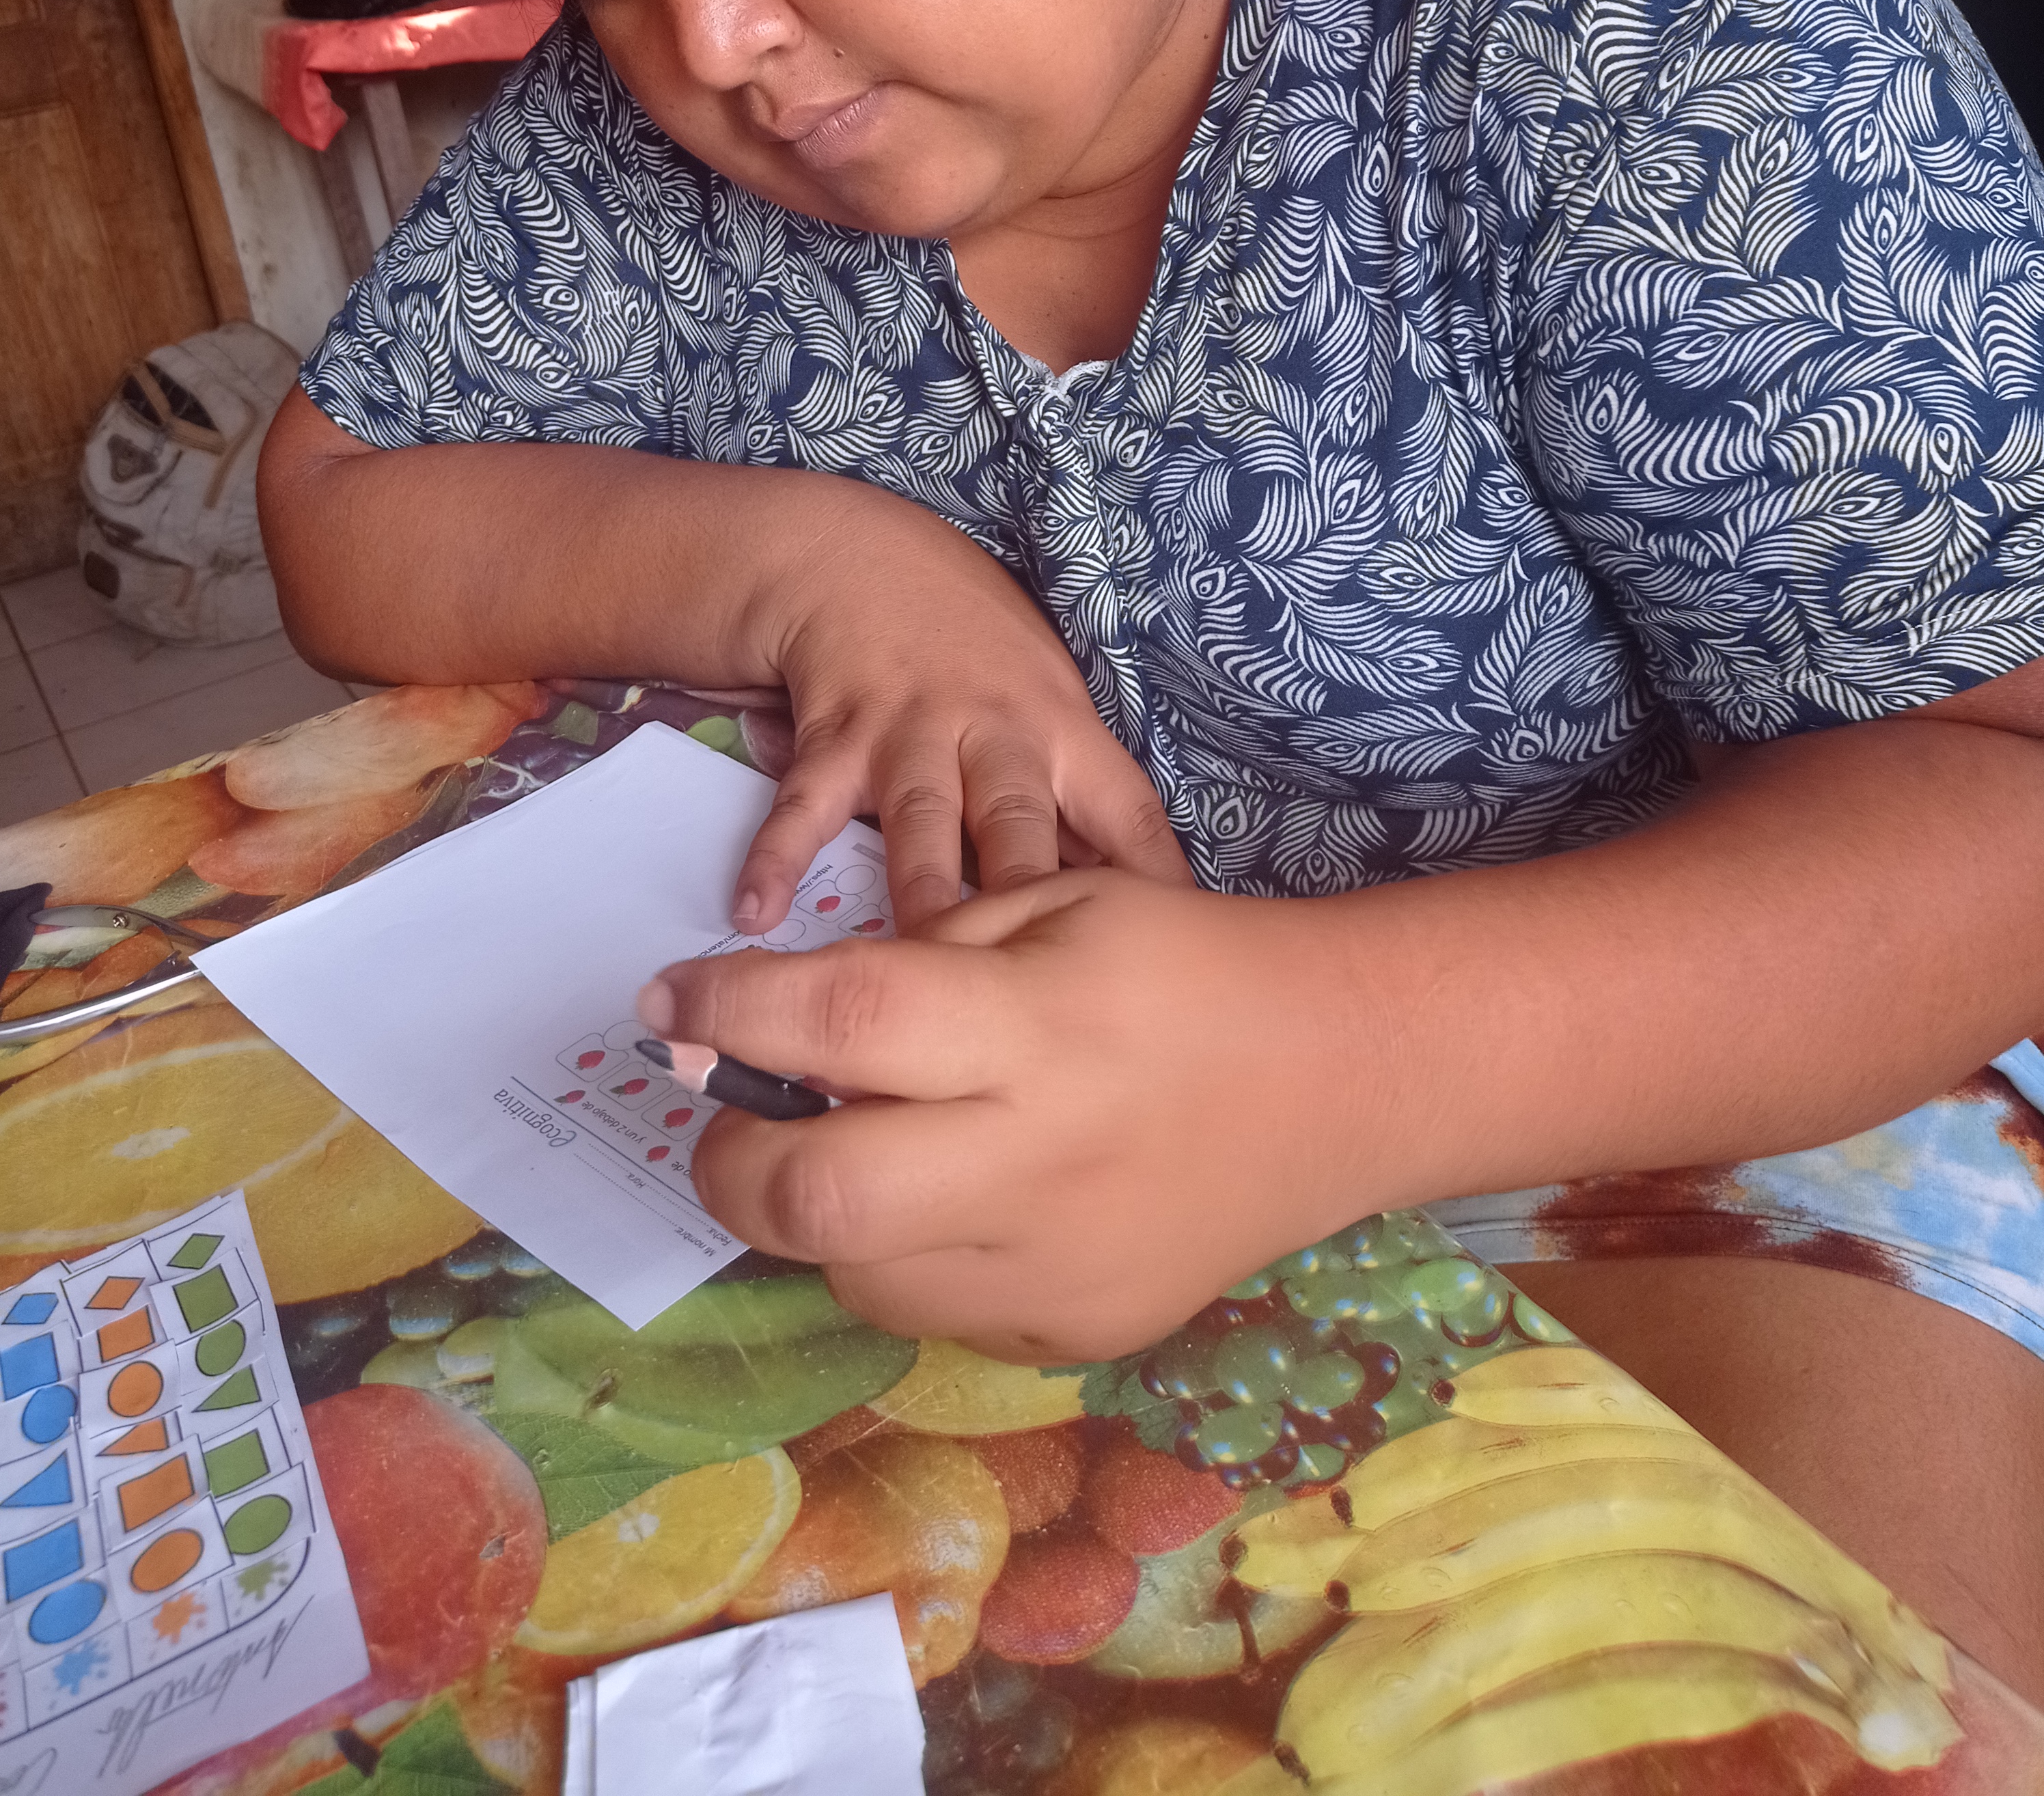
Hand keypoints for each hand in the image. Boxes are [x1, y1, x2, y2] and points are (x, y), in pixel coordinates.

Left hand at [640, 869, 1386, 1362]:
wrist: (1337, 1083)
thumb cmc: (1182, 966)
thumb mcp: (1053, 901)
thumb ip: (921, 951)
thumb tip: (785, 1018)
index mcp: (1033, 1027)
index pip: (841, 1025)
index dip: (727, 1010)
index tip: (667, 1000)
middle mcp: (1036, 1160)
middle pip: (816, 1195)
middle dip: (730, 1158)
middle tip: (727, 1116)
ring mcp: (1053, 1269)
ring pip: (855, 1272)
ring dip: (816, 1211)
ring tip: (855, 1147)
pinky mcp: (1072, 1336)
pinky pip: (932, 1311)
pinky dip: (903, 1253)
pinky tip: (948, 1196)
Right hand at [737, 486, 1190, 930]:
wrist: (854, 557)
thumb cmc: (968, 643)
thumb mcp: (1042, 695)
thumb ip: (1074, 790)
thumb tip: (1124, 894)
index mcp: (1061, 729)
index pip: (1127, 813)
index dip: (1154, 882)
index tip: (1176, 961)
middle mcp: (993, 731)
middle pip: (1020, 826)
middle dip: (1032, 900)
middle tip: (1046, 983)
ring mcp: (911, 732)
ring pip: (922, 824)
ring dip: (920, 892)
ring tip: (918, 967)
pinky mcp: (835, 736)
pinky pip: (807, 805)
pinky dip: (778, 857)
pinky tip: (755, 914)